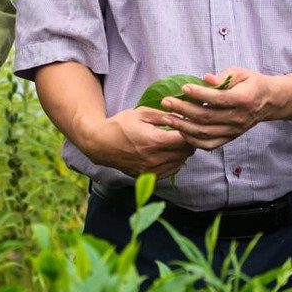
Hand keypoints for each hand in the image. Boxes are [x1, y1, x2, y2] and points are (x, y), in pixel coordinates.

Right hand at [79, 106, 194, 179]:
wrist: (101, 144)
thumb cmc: (120, 125)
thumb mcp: (142, 113)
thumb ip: (164, 115)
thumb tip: (184, 116)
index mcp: (154, 141)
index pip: (186, 139)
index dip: (191, 130)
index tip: (189, 124)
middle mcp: (155, 159)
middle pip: (185, 152)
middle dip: (189, 141)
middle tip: (186, 131)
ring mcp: (151, 171)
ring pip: (181, 162)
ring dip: (183, 152)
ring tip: (177, 141)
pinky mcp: (148, 177)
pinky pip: (171, 171)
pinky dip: (175, 162)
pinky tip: (169, 152)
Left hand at [160, 67, 282, 150]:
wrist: (268, 102)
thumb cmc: (251, 83)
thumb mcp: (241, 73)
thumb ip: (223, 76)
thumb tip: (206, 79)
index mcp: (244, 99)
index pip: (218, 99)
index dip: (200, 94)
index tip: (183, 87)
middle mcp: (239, 118)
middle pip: (207, 117)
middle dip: (183, 109)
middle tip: (166, 101)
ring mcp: (234, 131)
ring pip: (204, 132)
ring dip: (182, 125)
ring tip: (167, 117)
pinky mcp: (229, 138)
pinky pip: (208, 144)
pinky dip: (192, 140)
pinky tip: (180, 130)